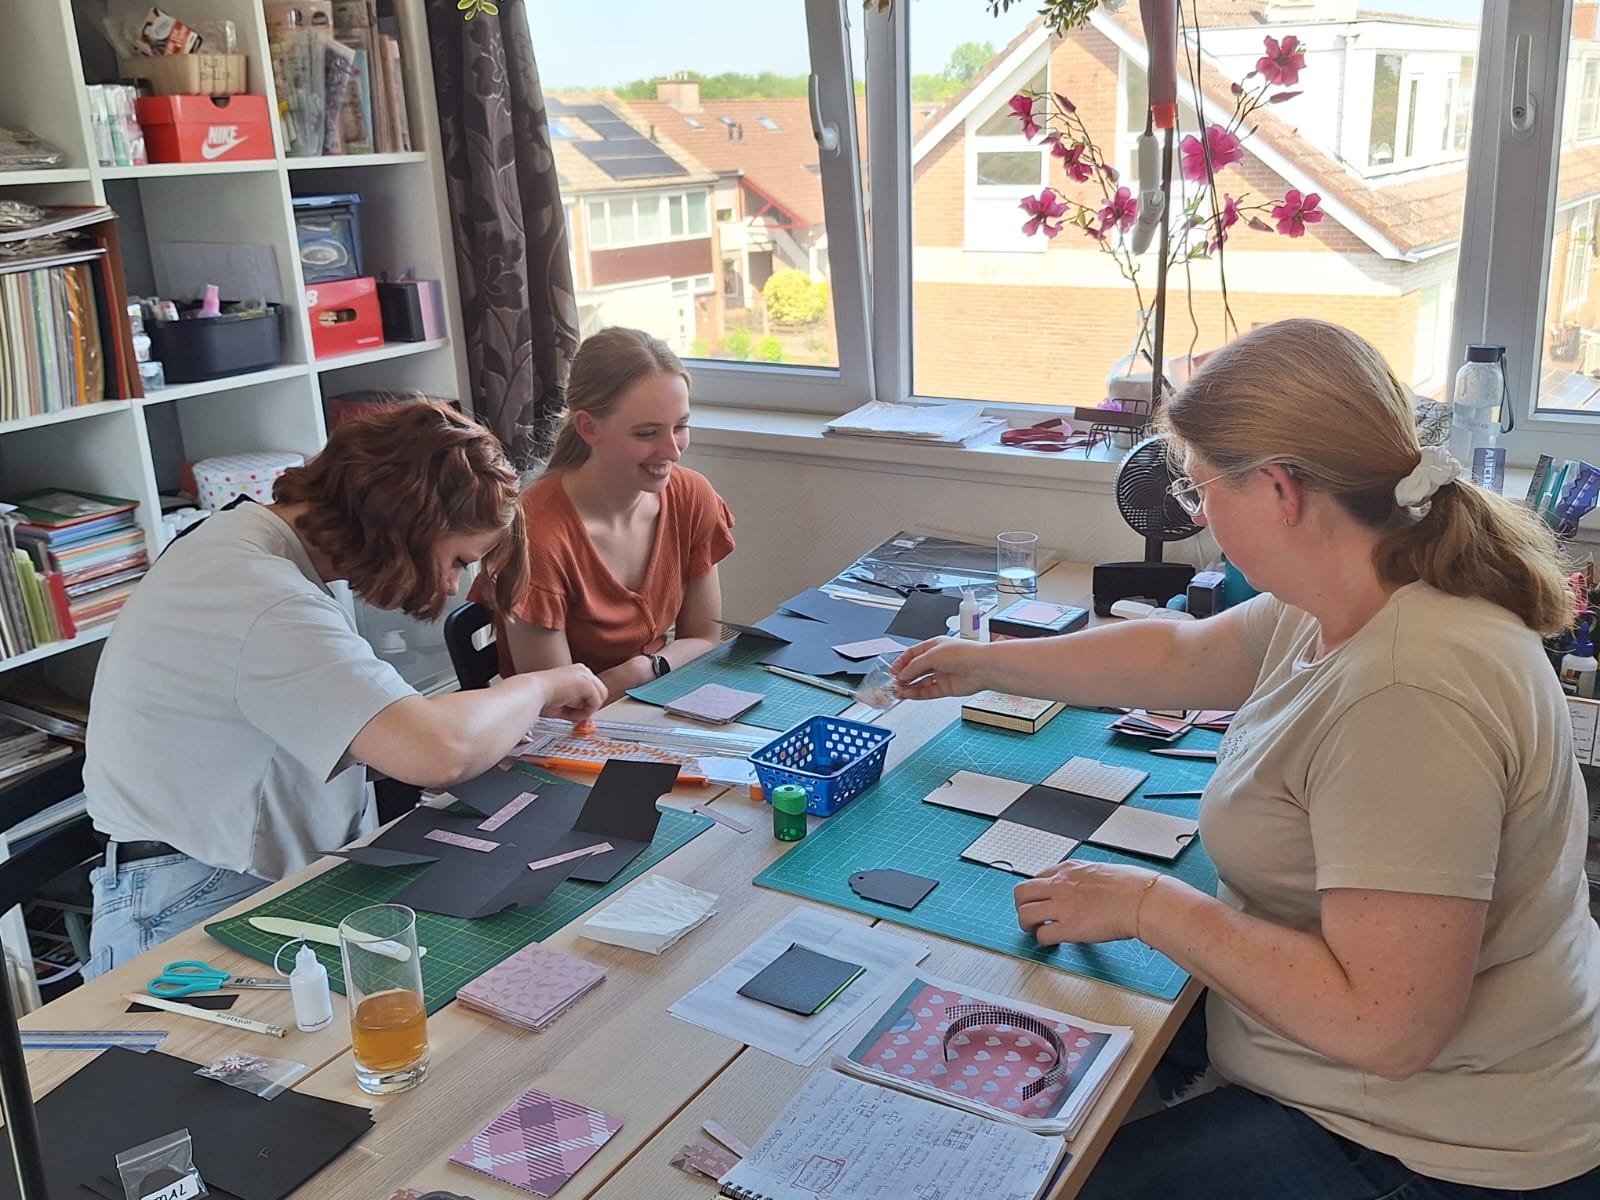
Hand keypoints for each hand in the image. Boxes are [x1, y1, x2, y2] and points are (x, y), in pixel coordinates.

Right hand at [536, 663, 606, 720]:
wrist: (531, 691)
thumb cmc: (539, 697)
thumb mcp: (562, 704)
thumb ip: (575, 710)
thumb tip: (584, 720)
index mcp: (576, 672)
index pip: (592, 690)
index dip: (586, 705)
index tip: (577, 717)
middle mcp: (583, 671)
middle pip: (600, 692)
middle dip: (590, 707)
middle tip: (577, 718)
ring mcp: (586, 675)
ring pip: (600, 697)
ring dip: (588, 710)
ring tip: (571, 714)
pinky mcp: (587, 683)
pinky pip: (596, 703)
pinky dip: (585, 712)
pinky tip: (571, 713)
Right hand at [890, 637, 990, 699]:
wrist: (982, 667)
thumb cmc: (964, 654)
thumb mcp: (932, 655)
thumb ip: (914, 666)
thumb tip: (902, 674)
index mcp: (934, 647)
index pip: (912, 655)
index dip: (901, 662)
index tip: (892, 671)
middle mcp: (938, 660)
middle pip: (915, 670)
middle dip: (904, 676)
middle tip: (893, 683)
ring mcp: (942, 675)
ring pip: (921, 682)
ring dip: (909, 687)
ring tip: (898, 692)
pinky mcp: (946, 688)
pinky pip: (928, 692)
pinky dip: (917, 694)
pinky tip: (909, 695)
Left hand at [1014, 861, 1159, 946]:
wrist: (1142, 900)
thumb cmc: (1132, 886)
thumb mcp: (1102, 871)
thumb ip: (1086, 879)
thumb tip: (1084, 889)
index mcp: (1069, 869)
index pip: (1038, 877)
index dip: (1037, 891)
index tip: (1041, 899)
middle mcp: (1060, 885)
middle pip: (1021, 892)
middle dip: (1022, 905)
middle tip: (1030, 915)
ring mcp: (1062, 906)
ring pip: (1024, 914)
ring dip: (1027, 924)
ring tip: (1036, 930)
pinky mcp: (1069, 928)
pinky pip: (1042, 935)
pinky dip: (1044, 940)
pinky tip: (1052, 941)